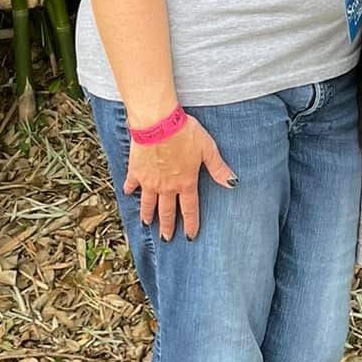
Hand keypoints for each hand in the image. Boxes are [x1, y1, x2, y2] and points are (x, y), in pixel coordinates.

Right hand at [123, 114, 235, 240]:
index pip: (189, 208)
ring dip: (148, 214)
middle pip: (167, 211)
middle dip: (167, 226)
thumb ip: (218, 168)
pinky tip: (128, 193)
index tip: (189, 236)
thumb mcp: (207, 149)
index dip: (190, 224)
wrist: (158, 122)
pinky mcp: (136, 170)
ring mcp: (149, 180)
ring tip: (146, 224)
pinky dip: (129, 189)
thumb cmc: (185, 133)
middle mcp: (166, 186)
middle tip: (166, 239)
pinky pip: (132, 183)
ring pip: (148, 202)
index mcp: (185, 182)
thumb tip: (233, 183)